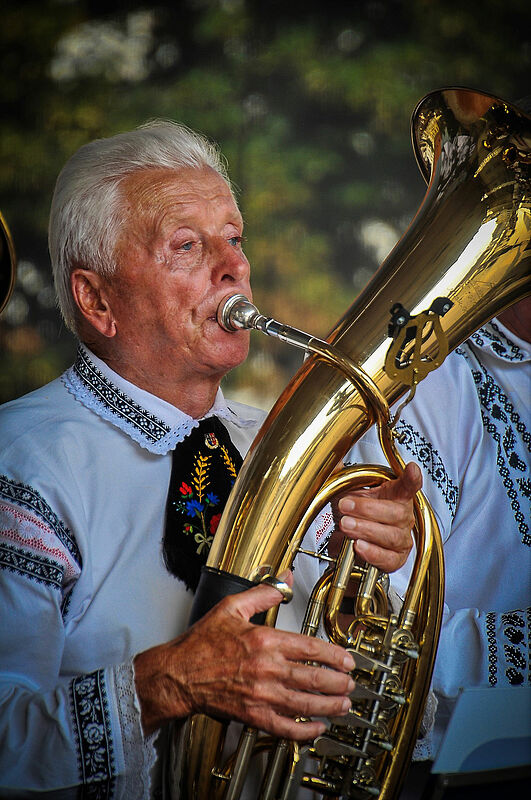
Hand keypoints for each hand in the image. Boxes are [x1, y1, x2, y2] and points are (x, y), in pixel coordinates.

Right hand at [134, 574, 354, 739]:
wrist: (179, 674)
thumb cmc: (202, 643)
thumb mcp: (232, 607)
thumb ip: (262, 592)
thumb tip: (284, 578)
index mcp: (264, 641)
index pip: (310, 648)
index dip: (334, 655)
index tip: (346, 660)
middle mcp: (266, 669)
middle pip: (313, 678)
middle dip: (338, 683)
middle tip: (350, 684)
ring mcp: (260, 695)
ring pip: (304, 704)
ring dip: (329, 706)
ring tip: (343, 705)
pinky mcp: (252, 716)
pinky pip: (284, 728)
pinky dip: (304, 731)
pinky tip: (316, 729)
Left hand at [333, 461, 421, 571]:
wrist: (347, 541)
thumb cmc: (353, 513)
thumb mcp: (347, 490)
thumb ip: (341, 474)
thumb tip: (331, 456)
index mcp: (395, 495)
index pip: (408, 486)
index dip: (412, 479)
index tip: (412, 470)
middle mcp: (403, 517)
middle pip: (396, 513)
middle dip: (367, 509)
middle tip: (344, 505)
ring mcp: (401, 539)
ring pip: (391, 536)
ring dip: (366, 530)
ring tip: (345, 525)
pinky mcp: (395, 560)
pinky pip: (388, 559)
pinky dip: (373, 553)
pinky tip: (358, 545)